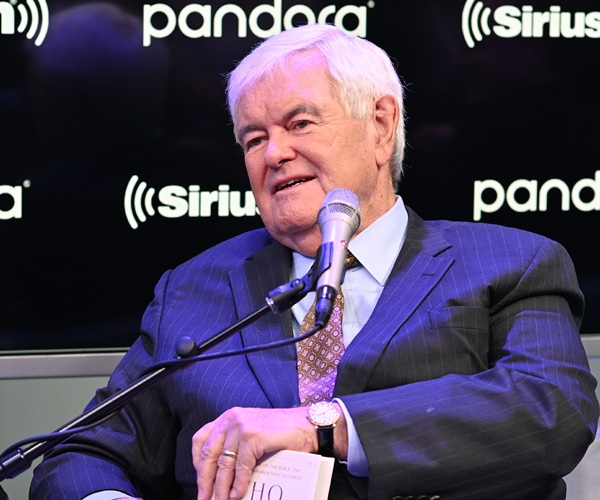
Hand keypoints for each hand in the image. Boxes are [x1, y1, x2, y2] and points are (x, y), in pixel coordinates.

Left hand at [192, 406, 316, 499]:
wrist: (308, 426)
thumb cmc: (283, 432)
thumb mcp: (252, 432)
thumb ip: (236, 446)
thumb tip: (221, 476)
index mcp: (229, 417)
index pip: (201, 439)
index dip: (197, 462)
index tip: (201, 480)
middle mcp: (232, 419)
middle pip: (209, 454)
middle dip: (204, 480)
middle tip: (204, 498)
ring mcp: (242, 426)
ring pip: (223, 464)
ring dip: (220, 488)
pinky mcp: (253, 436)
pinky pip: (241, 467)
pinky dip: (238, 485)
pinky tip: (237, 495)